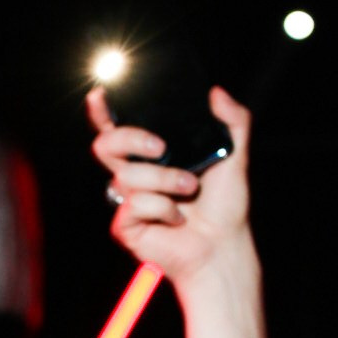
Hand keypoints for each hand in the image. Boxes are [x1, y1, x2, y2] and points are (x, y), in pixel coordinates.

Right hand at [86, 82, 254, 289]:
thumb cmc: (224, 205)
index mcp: (150, 154)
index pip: (116, 128)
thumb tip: (217, 92)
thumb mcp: (235, 155)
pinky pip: (134, 204)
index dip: (102, 112)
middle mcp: (133, 174)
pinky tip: (176, 218)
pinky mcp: (125, 225)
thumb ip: (233, 120)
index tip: (102, 94)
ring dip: (166, 180)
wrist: (223, 244)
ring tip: (190, 190)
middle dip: (130, 138)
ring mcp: (127, 200)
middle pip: (105, 145)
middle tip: (161, 148)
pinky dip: (163, 209)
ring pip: (128, 176)